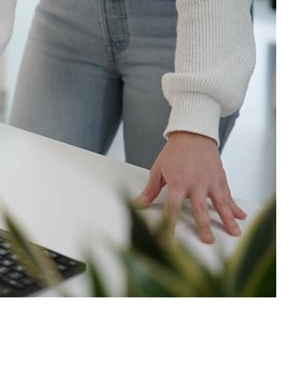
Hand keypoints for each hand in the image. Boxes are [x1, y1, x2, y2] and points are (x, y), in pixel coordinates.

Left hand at [132, 131, 246, 243]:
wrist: (192, 135)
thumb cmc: (173, 153)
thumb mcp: (158, 171)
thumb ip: (149, 191)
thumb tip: (136, 205)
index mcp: (178, 183)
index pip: (172, 209)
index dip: (169, 226)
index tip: (168, 241)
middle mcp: (196, 184)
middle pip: (199, 209)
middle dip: (203, 226)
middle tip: (207, 241)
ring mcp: (210, 181)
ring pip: (220, 203)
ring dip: (227, 219)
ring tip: (234, 233)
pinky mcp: (220, 178)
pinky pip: (228, 195)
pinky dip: (234, 207)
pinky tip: (241, 217)